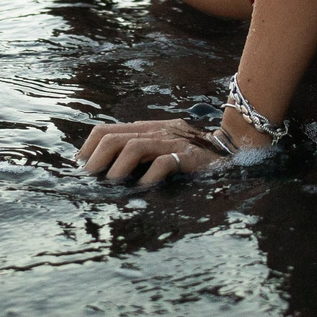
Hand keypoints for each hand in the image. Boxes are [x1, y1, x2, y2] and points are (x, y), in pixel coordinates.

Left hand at [76, 116, 231, 186]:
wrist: (236, 151)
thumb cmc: (194, 156)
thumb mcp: (164, 148)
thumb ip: (140, 152)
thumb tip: (105, 171)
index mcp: (148, 128)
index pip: (106, 130)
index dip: (88, 148)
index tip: (81, 169)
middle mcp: (158, 131)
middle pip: (114, 137)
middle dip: (96, 160)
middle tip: (91, 181)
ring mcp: (174, 142)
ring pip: (134, 147)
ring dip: (117, 170)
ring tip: (113, 186)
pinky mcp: (191, 157)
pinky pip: (163, 163)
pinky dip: (149, 178)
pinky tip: (144, 189)